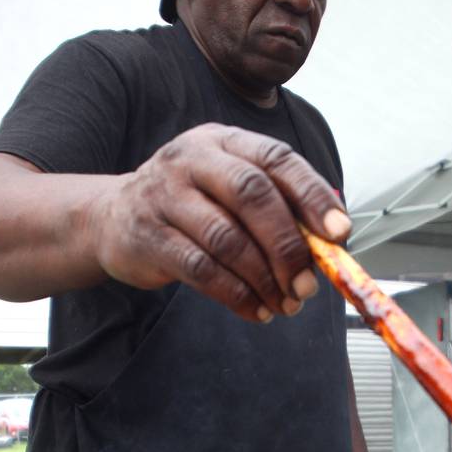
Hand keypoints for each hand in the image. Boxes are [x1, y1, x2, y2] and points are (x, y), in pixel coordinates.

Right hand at [92, 124, 350, 321]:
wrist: (112, 217)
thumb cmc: (189, 204)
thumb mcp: (229, 188)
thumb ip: (278, 204)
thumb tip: (332, 239)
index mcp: (224, 141)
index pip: (277, 160)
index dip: (312, 196)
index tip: (338, 234)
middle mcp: (192, 159)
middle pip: (252, 196)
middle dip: (288, 245)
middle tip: (308, 285)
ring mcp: (164, 195)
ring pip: (227, 239)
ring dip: (264, 279)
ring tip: (285, 304)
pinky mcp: (148, 236)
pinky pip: (201, 269)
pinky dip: (236, 295)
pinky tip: (256, 310)